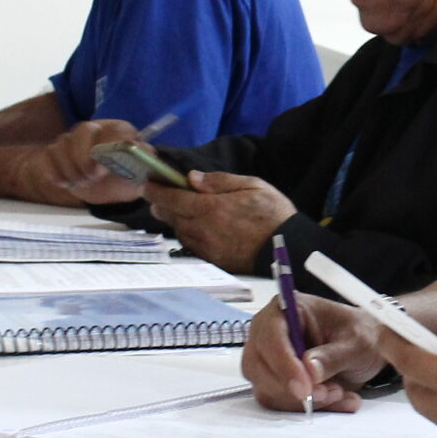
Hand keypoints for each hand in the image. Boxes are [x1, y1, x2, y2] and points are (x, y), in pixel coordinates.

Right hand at [38, 119, 145, 205]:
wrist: (110, 186)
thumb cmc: (128, 176)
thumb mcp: (143, 170)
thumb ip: (145, 158)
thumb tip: (138, 150)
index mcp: (119, 130)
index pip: (113, 130)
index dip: (107, 147)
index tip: (104, 168)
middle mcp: (94, 129)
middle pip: (81, 130)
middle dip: (84, 156)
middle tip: (92, 177)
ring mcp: (72, 140)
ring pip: (61, 146)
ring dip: (71, 170)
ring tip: (83, 183)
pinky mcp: (56, 154)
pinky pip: (47, 158)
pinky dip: (55, 173)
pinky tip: (67, 183)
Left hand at [145, 170, 294, 271]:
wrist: (289, 247)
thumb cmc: (273, 213)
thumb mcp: (252, 185)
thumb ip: (220, 181)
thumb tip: (192, 177)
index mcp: (212, 207)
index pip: (174, 198)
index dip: (157, 191)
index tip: (147, 184)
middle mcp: (204, 228)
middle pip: (171, 215)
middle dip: (161, 204)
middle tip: (157, 196)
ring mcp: (207, 246)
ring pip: (179, 231)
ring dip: (174, 219)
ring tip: (176, 210)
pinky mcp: (213, 259)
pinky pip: (191, 245)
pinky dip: (186, 234)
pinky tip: (193, 228)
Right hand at [245, 293, 384, 412]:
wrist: (363, 349)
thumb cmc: (358, 334)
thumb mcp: (357, 342)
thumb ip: (333, 356)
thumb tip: (309, 370)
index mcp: (288, 309)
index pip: (271, 336)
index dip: (284, 364)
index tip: (304, 387)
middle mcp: (269, 332)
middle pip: (259, 366)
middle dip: (294, 388)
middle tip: (329, 392)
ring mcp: (267, 359)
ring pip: (268, 390)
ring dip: (304, 401)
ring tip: (339, 392)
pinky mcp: (272, 382)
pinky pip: (279, 403)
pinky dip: (307, 408)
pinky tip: (334, 399)